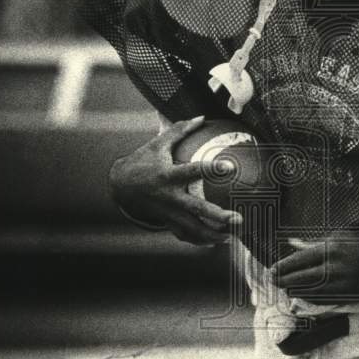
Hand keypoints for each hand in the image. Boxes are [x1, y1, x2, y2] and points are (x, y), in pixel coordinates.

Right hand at [108, 116, 241, 245]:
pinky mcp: (167, 221)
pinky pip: (185, 235)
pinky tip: (218, 240)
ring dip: (214, 234)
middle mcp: (169, 197)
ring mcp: (168, 212)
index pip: (194, 171)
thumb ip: (180, 130)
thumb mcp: (157, 144)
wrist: (119, 186)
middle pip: (197, 209)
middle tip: (239, 219)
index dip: (213, 168)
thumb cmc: (142, 161)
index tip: (231, 167)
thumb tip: (202, 117)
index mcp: (168, 175)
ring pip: (193, 229)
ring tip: (234, 236)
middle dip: (219, 216)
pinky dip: (201, 240)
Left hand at [271, 233, 358, 305]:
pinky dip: (308, 298)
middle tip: (272, 281)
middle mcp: (334, 268)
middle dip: (283, 281)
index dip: (282, 267)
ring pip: (307, 293)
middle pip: (299, 279)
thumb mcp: (340, 237)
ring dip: (293, 291)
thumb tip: (292, 244)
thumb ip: (314, 243)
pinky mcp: (345, 298)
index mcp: (332, 249)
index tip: (272, 270)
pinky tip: (302, 294)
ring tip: (285, 287)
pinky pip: (320, 301)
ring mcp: (340, 285)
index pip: (299, 261)